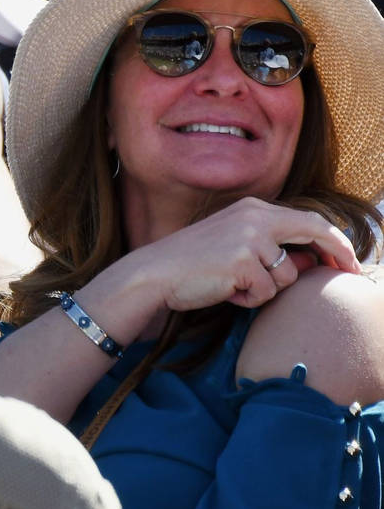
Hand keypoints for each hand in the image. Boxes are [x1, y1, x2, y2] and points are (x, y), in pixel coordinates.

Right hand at [129, 197, 359, 312]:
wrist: (155, 273)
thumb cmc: (192, 264)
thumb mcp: (235, 249)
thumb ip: (271, 251)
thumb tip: (310, 263)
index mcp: (253, 209)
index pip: (307, 219)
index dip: (333, 240)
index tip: (349, 260)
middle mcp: (255, 217)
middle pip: (314, 233)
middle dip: (337, 255)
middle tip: (354, 273)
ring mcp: (249, 238)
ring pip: (286, 276)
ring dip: (266, 290)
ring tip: (234, 286)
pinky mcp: (242, 262)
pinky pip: (265, 293)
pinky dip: (248, 300)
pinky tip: (225, 291)